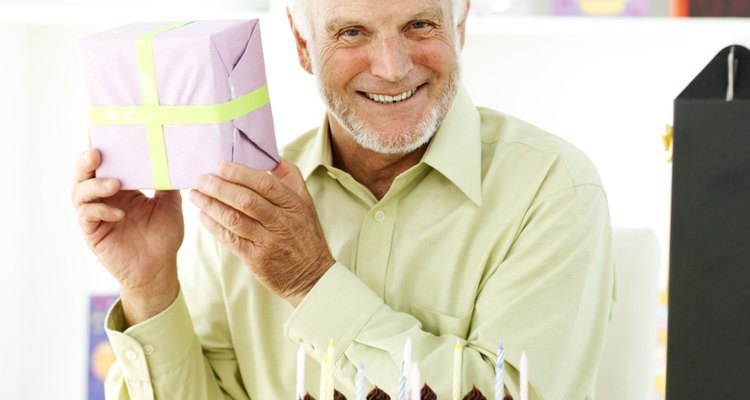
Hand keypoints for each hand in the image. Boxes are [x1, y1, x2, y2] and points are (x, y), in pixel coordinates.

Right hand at [71, 148, 183, 324]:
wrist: (161, 268)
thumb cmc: (163, 236)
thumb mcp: (170, 204)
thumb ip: (167, 182)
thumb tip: (173, 157)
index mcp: (121, 186)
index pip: (106, 161)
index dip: (100, 145)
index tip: (99, 128)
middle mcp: (104, 196)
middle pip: (84, 172)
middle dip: (86, 160)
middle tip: (96, 151)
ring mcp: (95, 214)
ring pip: (79, 192)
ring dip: (95, 184)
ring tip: (115, 183)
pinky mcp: (92, 232)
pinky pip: (87, 216)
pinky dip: (101, 210)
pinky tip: (119, 213)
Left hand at [189, 159, 333, 305]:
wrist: (312, 276)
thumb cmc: (306, 235)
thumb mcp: (306, 203)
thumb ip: (290, 177)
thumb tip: (272, 156)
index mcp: (293, 205)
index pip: (266, 184)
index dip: (241, 174)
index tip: (221, 166)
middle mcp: (282, 222)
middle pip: (247, 201)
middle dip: (220, 188)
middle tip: (201, 179)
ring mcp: (269, 242)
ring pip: (234, 219)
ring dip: (211, 205)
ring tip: (196, 195)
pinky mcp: (256, 259)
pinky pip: (230, 239)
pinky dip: (214, 226)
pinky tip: (203, 216)